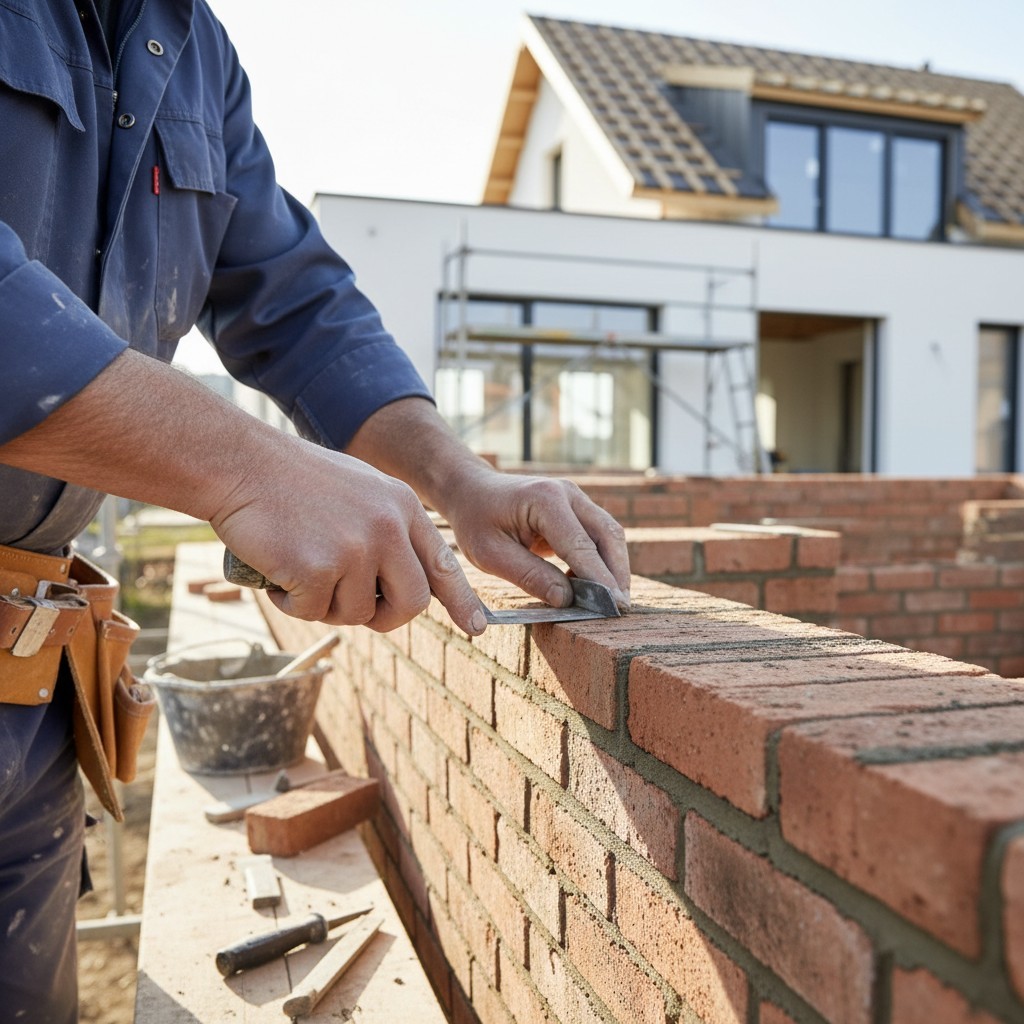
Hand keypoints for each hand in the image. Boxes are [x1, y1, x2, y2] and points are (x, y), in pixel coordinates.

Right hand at [210, 441, 487, 633]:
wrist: (241, 464)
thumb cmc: (293, 480)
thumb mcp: (360, 491)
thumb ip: (389, 529)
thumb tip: (405, 582)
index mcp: (403, 507)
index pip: (442, 563)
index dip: (460, 600)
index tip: (476, 627)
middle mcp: (388, 527)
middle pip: (410, 603)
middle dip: (383, 617)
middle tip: (354, 609)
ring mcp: (356, 547)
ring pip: (354, 613)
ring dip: (324, 604)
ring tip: (299, 568)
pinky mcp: (319, 567)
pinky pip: (313, 611)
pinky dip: (291, 602)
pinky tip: (277, 570)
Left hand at [440, 468, 630, 611]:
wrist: (471, 491)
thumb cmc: (476, 521)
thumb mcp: (491, 555)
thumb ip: (530, 576)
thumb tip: (566, 600)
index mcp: (545, 499)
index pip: (581, 544)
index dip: (600, 578)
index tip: (613, 607)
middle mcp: (568, 493)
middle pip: (607, 534)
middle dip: (617, 573)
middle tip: (619, 609)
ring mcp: (575, 498)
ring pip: (610, 534)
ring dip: (613, 568)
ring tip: (610, 602)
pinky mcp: (577, 508)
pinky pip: (599, 535)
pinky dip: (601, 561)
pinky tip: (591, 587)